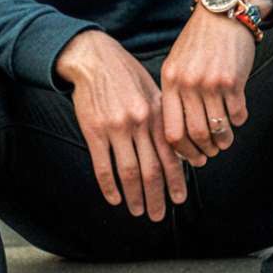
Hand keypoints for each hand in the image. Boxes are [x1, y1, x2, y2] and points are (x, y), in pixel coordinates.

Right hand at [56, 30, 186, 220]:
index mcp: (156, 113)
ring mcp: (116, 128)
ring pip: (129, 171)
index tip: (178, 199)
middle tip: (159, 214)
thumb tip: (177, 145)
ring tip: (138, 211)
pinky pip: (103, 165)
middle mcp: (139, 123)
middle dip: (157, 196)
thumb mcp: (152, 89)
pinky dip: (109, 185)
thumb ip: (164, 116)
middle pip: (151, 169)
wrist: (94, 58)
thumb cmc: (125, 73)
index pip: (170, 155)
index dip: (175, 180)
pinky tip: (114, 198)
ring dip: (135, 196)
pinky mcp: (94, 131)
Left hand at [160, 1, 257, 162]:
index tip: (193, 158)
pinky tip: (237, 116)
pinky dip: (238, 121)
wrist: (222, 14)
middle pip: (196, 134)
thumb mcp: (176, 64)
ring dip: (224, 140)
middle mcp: (188, 83)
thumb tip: (178, 135)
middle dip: (206, 151)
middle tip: (212, 152)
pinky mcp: (233, 81)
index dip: (183, 151)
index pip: (171, 130)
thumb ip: (175, 93)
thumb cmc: (198, 42)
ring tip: (225, 140)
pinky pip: (237, 115)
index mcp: (170, 81)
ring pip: (218, 129)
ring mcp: (210, 83)